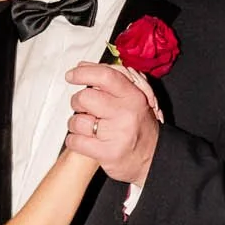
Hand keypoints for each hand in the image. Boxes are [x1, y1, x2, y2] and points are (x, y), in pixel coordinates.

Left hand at [65, 60, 159, 184]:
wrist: (152, 158)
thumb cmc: (139, 127)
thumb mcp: (133, 99)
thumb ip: (110, 80)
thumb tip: (83, 66)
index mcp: (133, 96)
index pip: (105, 76)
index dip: (84, 73)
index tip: (71, 75)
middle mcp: (125, 113)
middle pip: (85, 97)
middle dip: (78, 103)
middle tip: (84, 109)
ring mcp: (116, 134)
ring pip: (77, 120)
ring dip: (76, 124)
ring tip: (87, 128)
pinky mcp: (106, 152)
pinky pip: (75, 141)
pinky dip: (74, 141)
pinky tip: (84, 140)